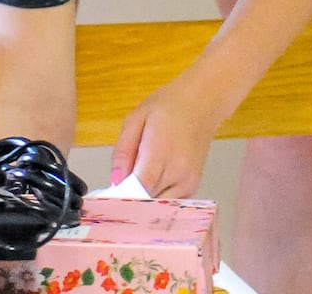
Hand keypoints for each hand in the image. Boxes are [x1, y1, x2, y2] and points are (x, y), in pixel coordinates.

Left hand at [108, 72, 228, 197]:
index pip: (140, 189)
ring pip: (159, 207)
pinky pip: (170, 204)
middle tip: (118, 191)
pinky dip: (158, 199)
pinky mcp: (193, 186)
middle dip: (131, 200)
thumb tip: (115, 181)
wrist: (201, 104)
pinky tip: (150, 185)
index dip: (123, 198)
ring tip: (135, 185)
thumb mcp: (136, 118)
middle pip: (149, 202)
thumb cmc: (168, 107)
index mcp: (161, 151)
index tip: (109, 199)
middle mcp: (178, 171)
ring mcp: (188, 182)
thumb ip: (123, 151)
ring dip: (144, 202)